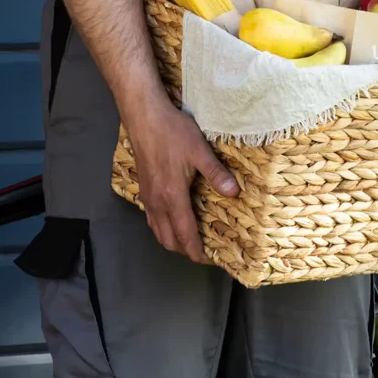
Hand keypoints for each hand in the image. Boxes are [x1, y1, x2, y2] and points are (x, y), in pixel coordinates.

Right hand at [127, 98, 239, 263]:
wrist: (144, 118)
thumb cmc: (173, 132)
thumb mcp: (199, 151)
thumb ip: (216, 173)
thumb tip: (234, 193)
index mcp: (172, 196)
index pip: (184, 233)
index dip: (194, 249)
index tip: (205, 260)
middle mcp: (157, 201)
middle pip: (168, 238)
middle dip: (183, 249)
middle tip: (200, 253)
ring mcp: (147, 196)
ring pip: (157, 230)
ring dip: (171, 240)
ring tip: (188, 242)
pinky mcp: (143, 188)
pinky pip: (151, 218)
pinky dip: (161, 228)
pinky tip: (171, 222)